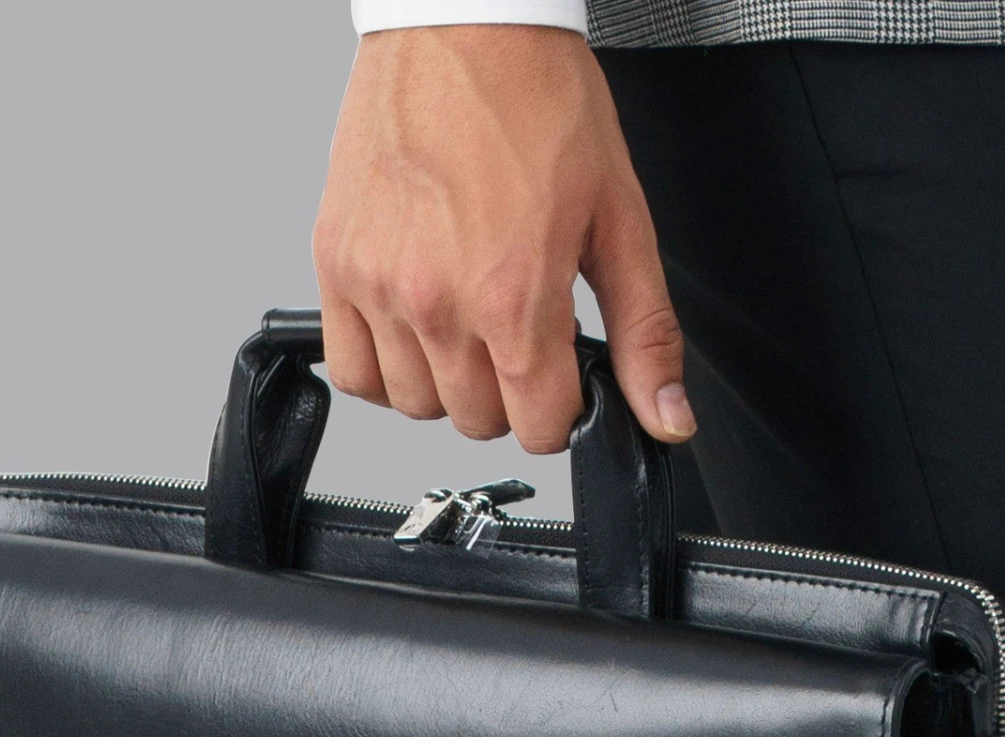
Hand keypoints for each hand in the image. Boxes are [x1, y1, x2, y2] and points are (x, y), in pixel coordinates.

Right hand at [312, 25, 692, 452]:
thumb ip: (645, 333)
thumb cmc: (539, 101)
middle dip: (510, 394)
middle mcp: (437, 301)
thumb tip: (668, 418)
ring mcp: (379, 286)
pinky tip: (416, 327)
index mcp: (512, 296)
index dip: (563, 407)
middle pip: (478, 421)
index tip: (564, 372)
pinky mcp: (336, 263)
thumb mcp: (620, 221)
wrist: (464, 22)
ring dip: (448, 383)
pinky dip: (386, 368)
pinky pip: (353, 372)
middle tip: (519, 332)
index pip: (539, 428)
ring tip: (468, 321)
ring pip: (416, 405)